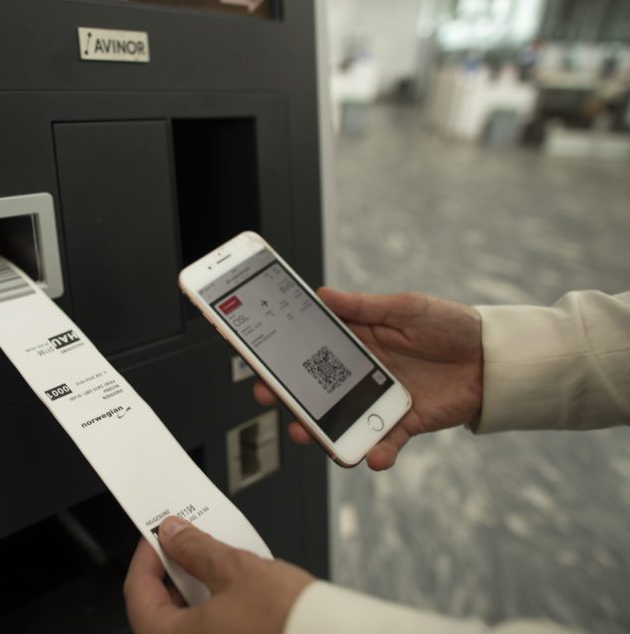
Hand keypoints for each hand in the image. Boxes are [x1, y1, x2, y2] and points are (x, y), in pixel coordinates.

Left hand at [124, 517, 313, 633]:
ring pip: (186, 624)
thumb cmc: (288, 623)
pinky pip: (209, 632)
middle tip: (186, 543)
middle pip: (159, 610)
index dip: (147, 556)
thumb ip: (196, 548)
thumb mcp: (236, 570)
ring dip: (195, 591)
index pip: (138, 591)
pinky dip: (214, 611)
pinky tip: (232, 590)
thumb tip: (174, 534)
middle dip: (173, 573)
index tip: (158, 536)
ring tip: (214, 561)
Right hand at [254, 287, 482, 470]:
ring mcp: (377, 402)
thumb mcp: (405, 307)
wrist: (493, 358)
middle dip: (288, 397)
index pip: (310, 350)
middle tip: (269, 396)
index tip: (259, 360)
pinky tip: (372, 456)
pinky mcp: (402, 424)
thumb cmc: (450, 325)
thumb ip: (364, 306)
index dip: (283, 356)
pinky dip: (375, 454)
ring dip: (321, 433)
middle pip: (314, 391)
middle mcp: (360, 374)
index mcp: (356, 342)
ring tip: (311, 435)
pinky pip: (383, 443)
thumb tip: (323, 295)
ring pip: (339, 422)